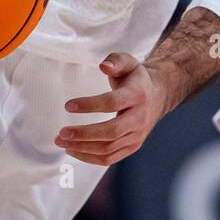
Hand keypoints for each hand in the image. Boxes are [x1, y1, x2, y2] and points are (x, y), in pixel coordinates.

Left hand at [55, 53, 169, 166]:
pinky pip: (109, 158)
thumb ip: (115, 61)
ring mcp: (136, 135)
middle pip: (110, 132)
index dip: (89, 105)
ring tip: (61, 141)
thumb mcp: (128, 63)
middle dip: (83, 134)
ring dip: (82, 148)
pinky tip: (73, 150)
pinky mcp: (132, 147)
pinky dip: (89, 158)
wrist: (158, 96)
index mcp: (137, 96)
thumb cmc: (136, 79)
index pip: (112, 103)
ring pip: (108, 148)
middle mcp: (139, 118)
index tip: (68, 105)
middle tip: (61, 133)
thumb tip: (103, 66)